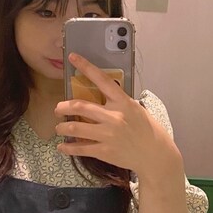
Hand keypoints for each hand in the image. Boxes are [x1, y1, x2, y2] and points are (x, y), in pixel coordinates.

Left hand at [54, 53, 180, 177]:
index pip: (102, 80)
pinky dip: (68, 148)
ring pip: (75, 128)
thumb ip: (118, 103)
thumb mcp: (136, 109)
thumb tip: (100, 96)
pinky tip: (62, 147)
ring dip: (62, 128)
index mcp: (123, 102)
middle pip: (80, 107)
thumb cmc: (147, 130)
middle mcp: (113, 116)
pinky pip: (80, 148)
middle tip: (58, 109)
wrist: (155, 154)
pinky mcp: (105, 151)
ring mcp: (108, 135)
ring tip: (60, 128)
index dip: (86, 67)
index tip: (73, 57)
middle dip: (63, 107)